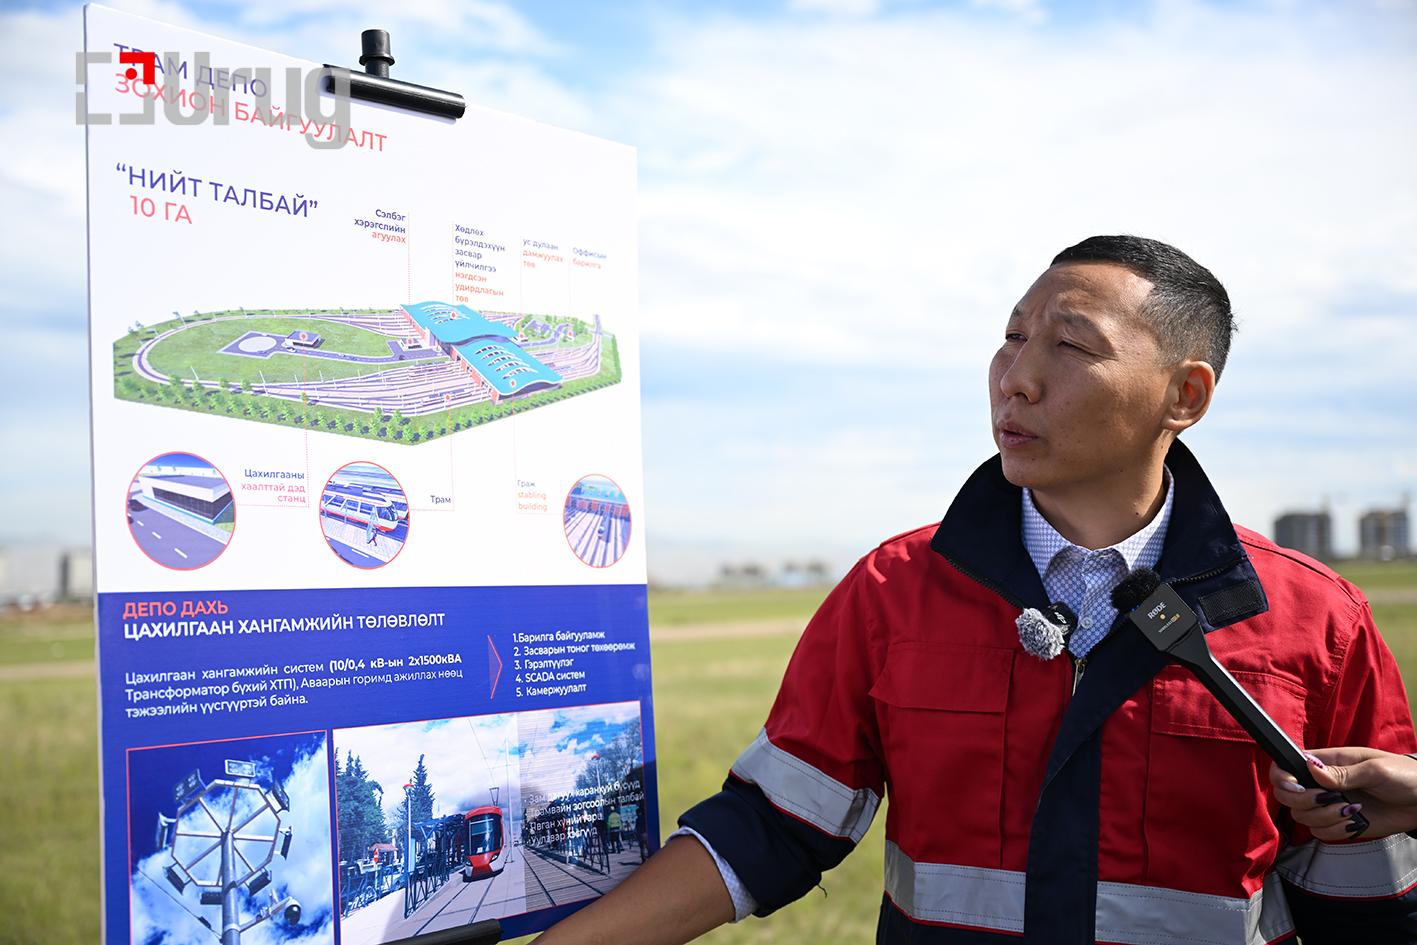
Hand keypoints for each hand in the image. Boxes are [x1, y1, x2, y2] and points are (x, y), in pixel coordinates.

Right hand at [1270, 747, 1416, 841]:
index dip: (1282, 777)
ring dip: (1324, 818)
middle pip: (1287, 796)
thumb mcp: (1375, 769)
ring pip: (1303, 817)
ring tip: (1351, 811)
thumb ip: (1342, 772)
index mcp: (1326, 762)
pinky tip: (1354, 822)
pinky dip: (1335, 831)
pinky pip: (1321, 833)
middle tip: (1329, 800)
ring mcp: (1329, 805)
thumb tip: (1311, 768)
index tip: (1298, 787)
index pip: (1287, 766)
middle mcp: (1322, 784)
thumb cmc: (1403, 775)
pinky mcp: (1340, 824)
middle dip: (1303, 802)